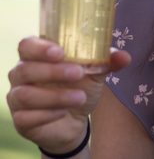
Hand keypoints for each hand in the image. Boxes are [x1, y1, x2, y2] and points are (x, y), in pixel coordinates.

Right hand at [6, 36, 130, 153]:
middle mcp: (22, 74)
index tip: (60, 52)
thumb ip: (107, 61)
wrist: (74, 120)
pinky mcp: (20, 119)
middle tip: (78, 73)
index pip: (27, 45)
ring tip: (80, 97)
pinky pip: (26, 117)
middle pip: (25, 68)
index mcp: (37, 56)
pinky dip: (47, 114)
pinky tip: (62, 113)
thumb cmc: (80, 86)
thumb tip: (124, 57)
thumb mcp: (95, 73)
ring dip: (55, 96)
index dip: (40, 47)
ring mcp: (17, 97)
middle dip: (53, 71)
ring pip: (25, 94)